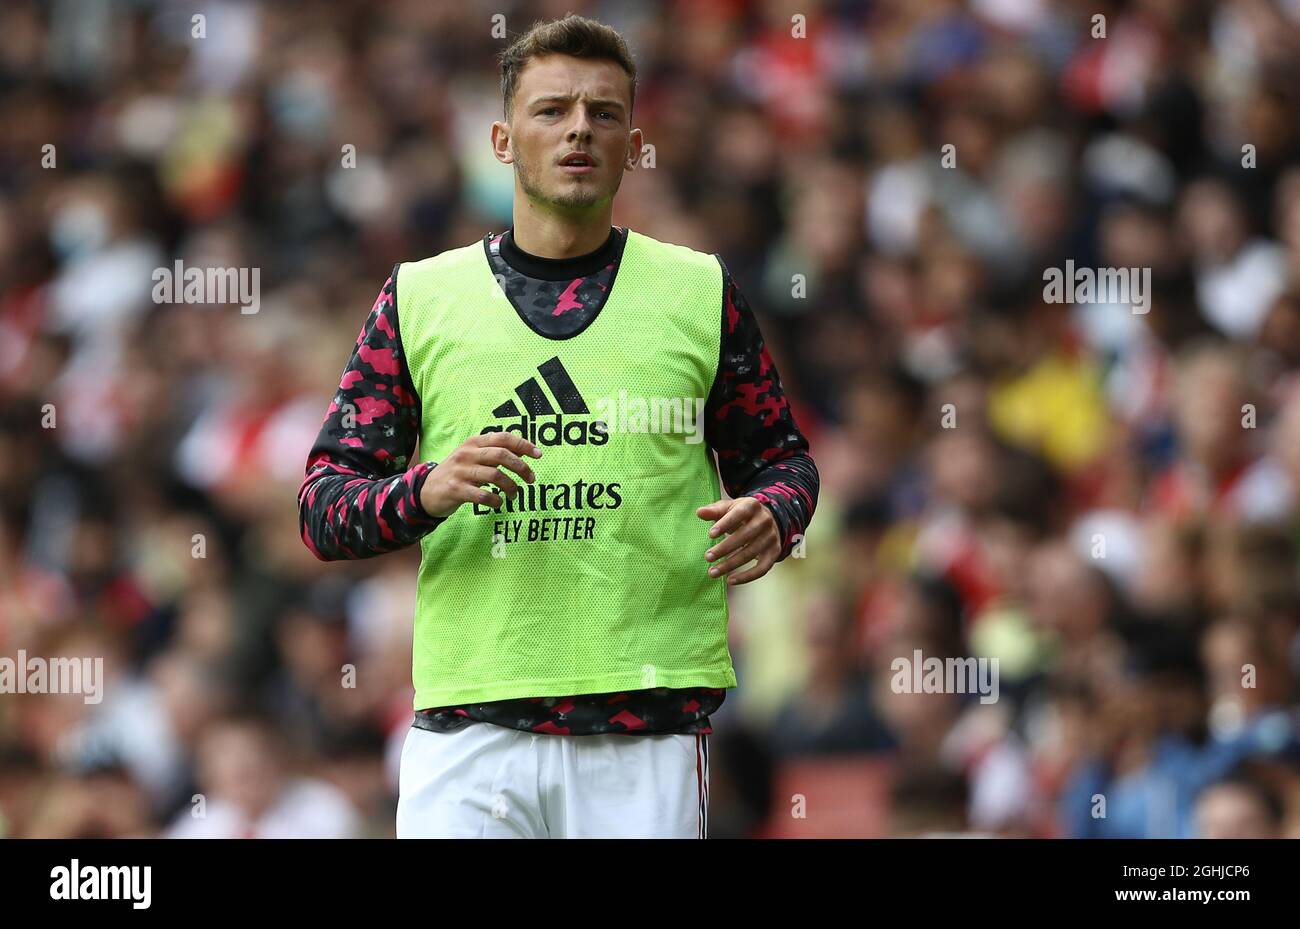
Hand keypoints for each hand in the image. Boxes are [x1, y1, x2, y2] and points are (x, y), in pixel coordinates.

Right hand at [419, 433, 542, 517]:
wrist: (426, 491)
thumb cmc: (457, 473)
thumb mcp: (474, 457)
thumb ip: (495, 452)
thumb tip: (524, 450)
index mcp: (474, 443)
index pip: (503, 437)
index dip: (523, 445)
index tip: (539, 455)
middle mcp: (467, 454)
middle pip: (502, 455)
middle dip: (522, 468)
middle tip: (531, 479)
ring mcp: (460, 471)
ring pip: (495, 475)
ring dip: (511, 487)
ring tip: (514, 496)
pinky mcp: (455, 489)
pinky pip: (482, 495)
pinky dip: (495, 500)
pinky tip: (498, 503)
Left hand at [696, 496, 780, 585]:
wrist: (767, 519)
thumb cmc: (741, 514)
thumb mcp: (728, 508)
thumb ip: (714, 511)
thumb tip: (699, 513)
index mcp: (752, 506)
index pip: (739, 514)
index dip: (725, 524)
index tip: (710, 535)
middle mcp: (764, 521)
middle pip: (745, 536)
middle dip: (724, 548)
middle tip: (708, 557)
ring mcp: (771, 537)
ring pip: (751, 554)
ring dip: (730, 565)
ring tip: (713, 572)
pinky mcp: (774, 552)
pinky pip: (762, 568)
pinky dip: (747, 577)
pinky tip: (730, 580)